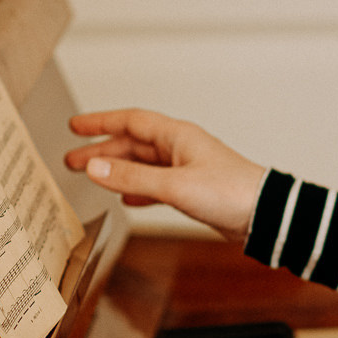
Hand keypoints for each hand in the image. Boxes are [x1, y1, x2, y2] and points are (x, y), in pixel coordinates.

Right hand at [64, 108, 266, 238]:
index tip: (75, 126)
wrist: (265, 216)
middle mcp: (181, 149)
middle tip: (72, 160)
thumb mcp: (174, 186)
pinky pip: (157, 185)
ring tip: (90, 178)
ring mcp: (187, 169)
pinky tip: (127, 198)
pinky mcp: (194, 191)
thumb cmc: (231, 193)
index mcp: (177, 136)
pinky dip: (139, 189)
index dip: (101, 122)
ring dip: (116, 171)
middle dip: (101, 151)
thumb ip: (133, 178)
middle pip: (133, 144)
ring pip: (143, 165)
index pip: (131, 121)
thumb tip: (94, 168)